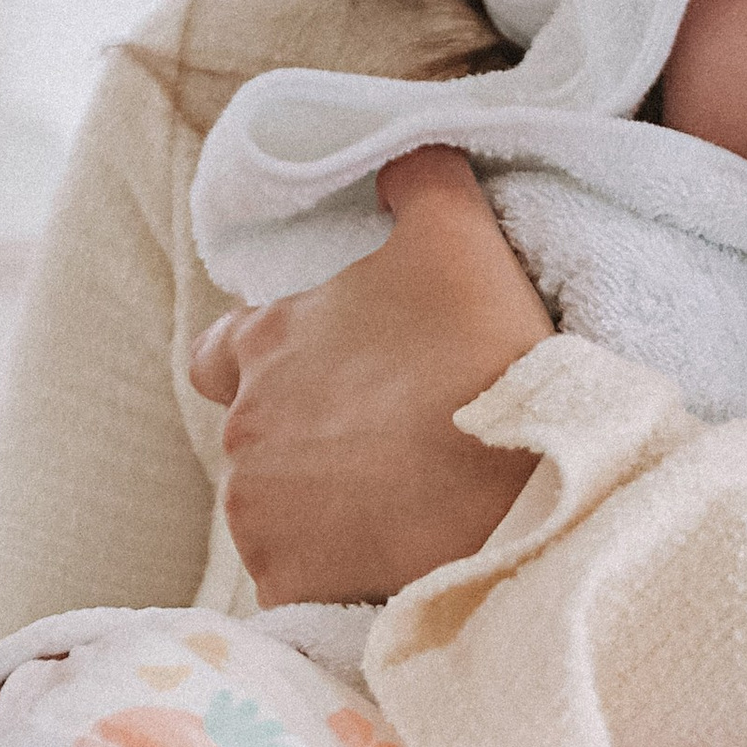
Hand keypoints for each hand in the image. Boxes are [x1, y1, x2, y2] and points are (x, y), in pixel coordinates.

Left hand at [187, 146, 552, 603]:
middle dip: (311, 442)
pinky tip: (396, 565)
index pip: (220, 351)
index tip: (331, 378)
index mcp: (263, 345)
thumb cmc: (487, 361)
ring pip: (280, 514)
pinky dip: (338, 576)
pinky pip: (302, 583)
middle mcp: (241, 432)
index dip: (266, 362)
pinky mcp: (287, 587)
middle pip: (260, 439)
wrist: (526, 498)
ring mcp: (258, 516)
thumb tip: (401, 159)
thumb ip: (419, 182)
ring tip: (405, 509)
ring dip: (326, 511)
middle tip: (390, 446)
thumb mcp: (460, 239)